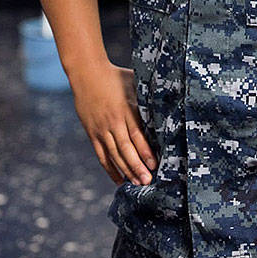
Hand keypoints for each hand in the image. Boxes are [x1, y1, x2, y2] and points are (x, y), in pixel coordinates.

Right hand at [69, 60, 156, 185]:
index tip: (155, 164)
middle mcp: (113, 121)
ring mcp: (101, 129)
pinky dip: (110, 169)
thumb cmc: (116, 76)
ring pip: (114, 154)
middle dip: (137, 166)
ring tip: (136, 184)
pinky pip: (101, 155)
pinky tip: (118, 179)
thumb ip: (147, 95)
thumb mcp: (134, 82)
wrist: (87, 73)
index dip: (145, 150)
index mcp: (126, 109)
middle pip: (126, 148)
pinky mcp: (92, 133)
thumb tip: (169, 99)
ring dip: (125, 170)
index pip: (137, 134)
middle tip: (147, 181)